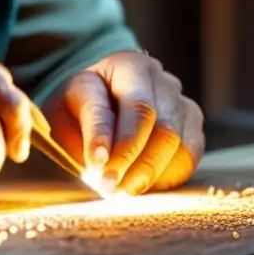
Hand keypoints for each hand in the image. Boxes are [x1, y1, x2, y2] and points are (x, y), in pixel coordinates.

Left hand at [46, 51, 204, 195]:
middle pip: (159, 122)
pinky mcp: (191, 123)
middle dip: (133, 160)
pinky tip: (141, 183)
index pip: (129, 104)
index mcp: (126, 65)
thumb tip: (104, 164)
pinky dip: (167, 175)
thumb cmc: (75, 110)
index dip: (114, 136)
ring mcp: (179, 98)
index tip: (96, 166)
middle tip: (109, 188)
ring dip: (149, 172)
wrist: (97, 104)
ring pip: (177, 141)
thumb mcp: (62, 114)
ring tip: (121, 189)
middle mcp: (159, 77)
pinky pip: (189, 154)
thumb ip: (83, 134)